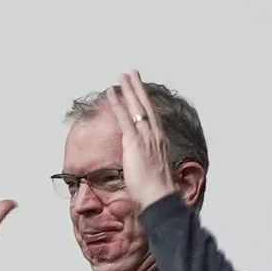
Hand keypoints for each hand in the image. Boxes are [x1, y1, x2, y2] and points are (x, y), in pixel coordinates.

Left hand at [103, 71, 177, 208]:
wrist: (160, 197)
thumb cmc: (157, 192)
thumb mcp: (154, 173)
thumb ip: (147, 165)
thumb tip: (141, 167)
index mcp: (160, 142)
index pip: (152, 117)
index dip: (146, 102)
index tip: (141, 91)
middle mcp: (155, 136)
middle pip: (146, 106)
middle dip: (139, 88)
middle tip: (133, 73)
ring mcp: (145, 137)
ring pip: (136, 107)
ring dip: (129, 89)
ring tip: (123, 75)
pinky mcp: (134, 142)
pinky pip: (124, 118)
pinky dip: (117, 104)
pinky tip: (111, 93)